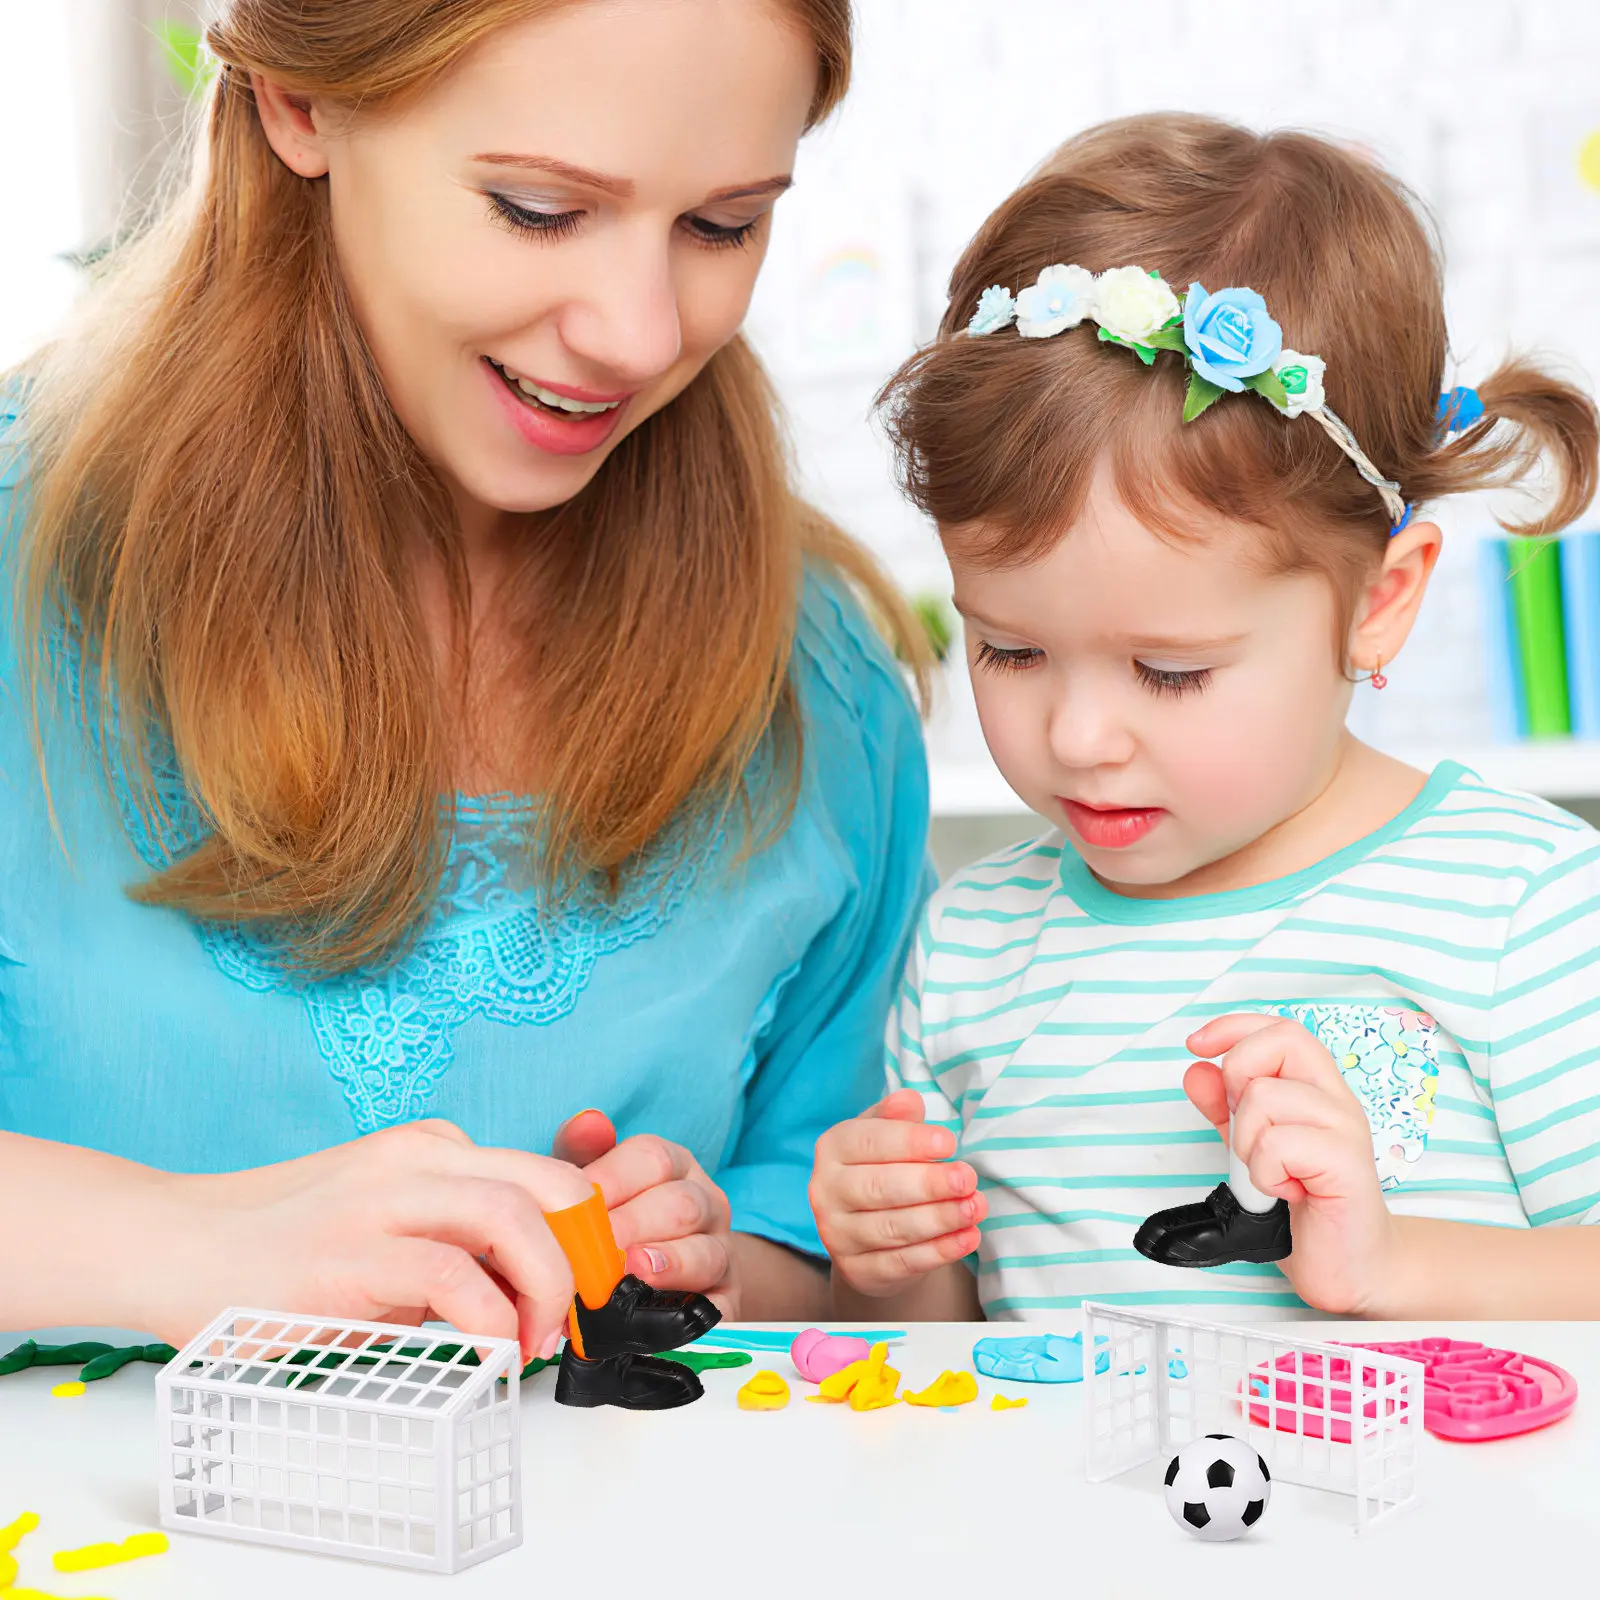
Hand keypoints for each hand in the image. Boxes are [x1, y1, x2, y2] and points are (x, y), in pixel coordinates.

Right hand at [149, 1120, 595, 1360]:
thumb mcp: (382, 1228)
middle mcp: (415, 1159)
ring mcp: (380, 1199)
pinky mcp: (346, 1254)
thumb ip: (448, 1248)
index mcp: (430, 1150)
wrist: (172, 1244)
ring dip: (545, 1283)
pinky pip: (447, 1273)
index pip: (540, 1176)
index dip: (578, 1236)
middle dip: (582, 1253)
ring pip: (508, 1214)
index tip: (586, 1289)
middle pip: (545, 1183)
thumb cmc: (275, 1248)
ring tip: (536, 1337)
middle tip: (579, 1313)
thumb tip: (517, 1300)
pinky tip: (488, 1346)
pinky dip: (487, 1315)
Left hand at [553, 1111, 738, 1317]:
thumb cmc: (614, 1227)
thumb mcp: (595, 1187)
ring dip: (665, 1264)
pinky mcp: (725, 1304)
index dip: (610, 1180)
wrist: (656, 1288)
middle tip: (590, 1249)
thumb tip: (588, 1121)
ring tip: (628, 1272)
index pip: (653, 1158)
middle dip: (631, 1226)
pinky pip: (716, 1308)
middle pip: (681, 1204)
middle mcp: (707, 1204)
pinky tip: (651, 1316)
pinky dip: (685, 1315)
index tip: (571, 1206)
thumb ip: (583, 1153)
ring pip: (705, 1252)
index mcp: (675, 1167)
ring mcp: (721, 1254)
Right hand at [807, 1089, 984, 1296]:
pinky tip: (968, 1238)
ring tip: (976, 1207)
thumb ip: (896, 1117)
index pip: (868, 1142)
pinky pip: (901, 1262)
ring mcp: (837, 1235)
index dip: (909, 1142)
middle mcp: (825, 1191)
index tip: (949, 1143)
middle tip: (967, 1179)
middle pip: (879, 1188)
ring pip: (892, 1228)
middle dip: (929, 1184)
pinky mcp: (856, 1271)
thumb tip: (909, 1101)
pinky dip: (939, 1251)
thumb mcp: (886, 1135)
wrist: (868, 1235)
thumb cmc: (884, 1169)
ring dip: (940, 1218)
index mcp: (832, 1148)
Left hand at [1184, 1014, 1401, 1314]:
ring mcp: (1346, 1129)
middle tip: (1248, 1134)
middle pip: (1278, 1042)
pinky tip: (1286, 1193)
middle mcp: (1335, 1101)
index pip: (1280, 1029)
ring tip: (1272, 1175)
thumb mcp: (1249, 1149)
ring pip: (1265, 1097)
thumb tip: (1196, 1069)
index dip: (1234, 1027)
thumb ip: (1223, 1109)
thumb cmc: (1306, 1208)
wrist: (1351, 1268)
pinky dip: (1265, 1173)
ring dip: (1248, 1143)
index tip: (1197, 1045)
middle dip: (1238, 1081)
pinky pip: (1278, 1144)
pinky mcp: (1348, 1164)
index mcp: (1316, 1090)